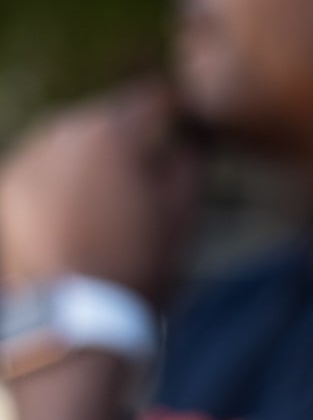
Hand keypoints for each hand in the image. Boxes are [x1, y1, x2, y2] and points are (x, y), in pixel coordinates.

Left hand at [0, 80, 199, 303]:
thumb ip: (187, 161)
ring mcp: (28, 157)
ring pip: (71, 143)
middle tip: (146, 167)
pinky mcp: (6, 187)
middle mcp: (64, 130)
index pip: (152, 100)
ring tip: (108, 196)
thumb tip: (184, 140)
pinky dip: (62, 183)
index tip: (186, 124)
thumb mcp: (183, 213)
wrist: (69, 319)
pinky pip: (44, 169)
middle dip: (126, 137)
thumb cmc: (137, 263)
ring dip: (90, 159)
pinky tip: (76, 213)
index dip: (174, 111)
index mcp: (113, 130)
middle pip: (106, 119)